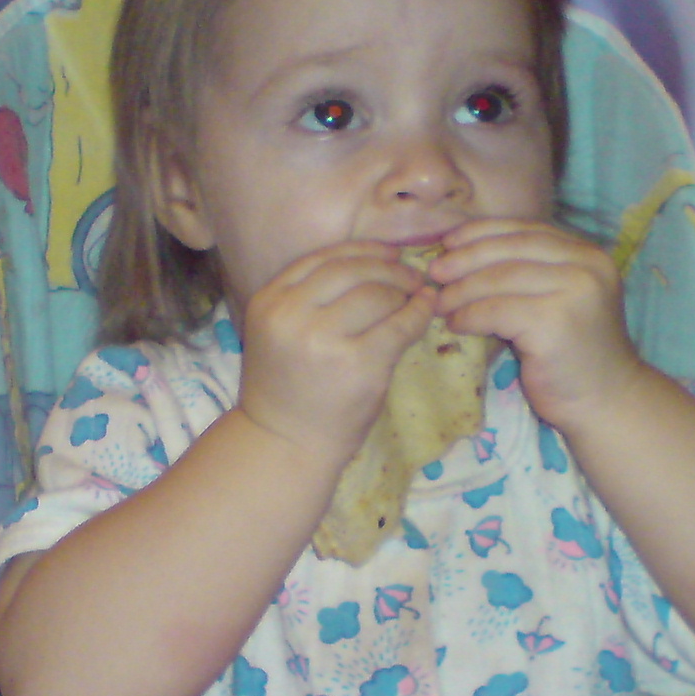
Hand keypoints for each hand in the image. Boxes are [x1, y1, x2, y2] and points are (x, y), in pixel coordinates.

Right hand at [237, 241, 434, 463]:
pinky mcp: (359, 364)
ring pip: (377, 293)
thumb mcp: (281, 332)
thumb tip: (376, 262)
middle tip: (411, 276)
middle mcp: (291, 314)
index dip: (363, 251)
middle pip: (352, 269)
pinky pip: (399, 325)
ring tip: (417, 296)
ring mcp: (324, 339)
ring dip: (404, 290)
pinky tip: (425, 310)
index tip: (388, 254)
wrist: (285, 444)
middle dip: (389, 268)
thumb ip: (311, 298)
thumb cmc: (288, 389)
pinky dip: (418, 313)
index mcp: (269, 301)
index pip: (322, 258)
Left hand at [427, 219, 645, 431]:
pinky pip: (496, 311)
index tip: (449, 242)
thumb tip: (464, 253)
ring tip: (439, 303)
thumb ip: (530, 272)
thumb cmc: (574, 354)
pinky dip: (470, 316)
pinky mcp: (554, 322)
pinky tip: (456, 324)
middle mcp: (586, 265)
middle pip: (510, 250)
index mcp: (587, 253)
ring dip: (462, 290)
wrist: (605, 402)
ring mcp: (573, 292)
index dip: (482, 232)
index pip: (526, 230)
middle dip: (466, 258)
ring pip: (500, 279)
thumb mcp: (558, 299)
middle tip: (435, 272)